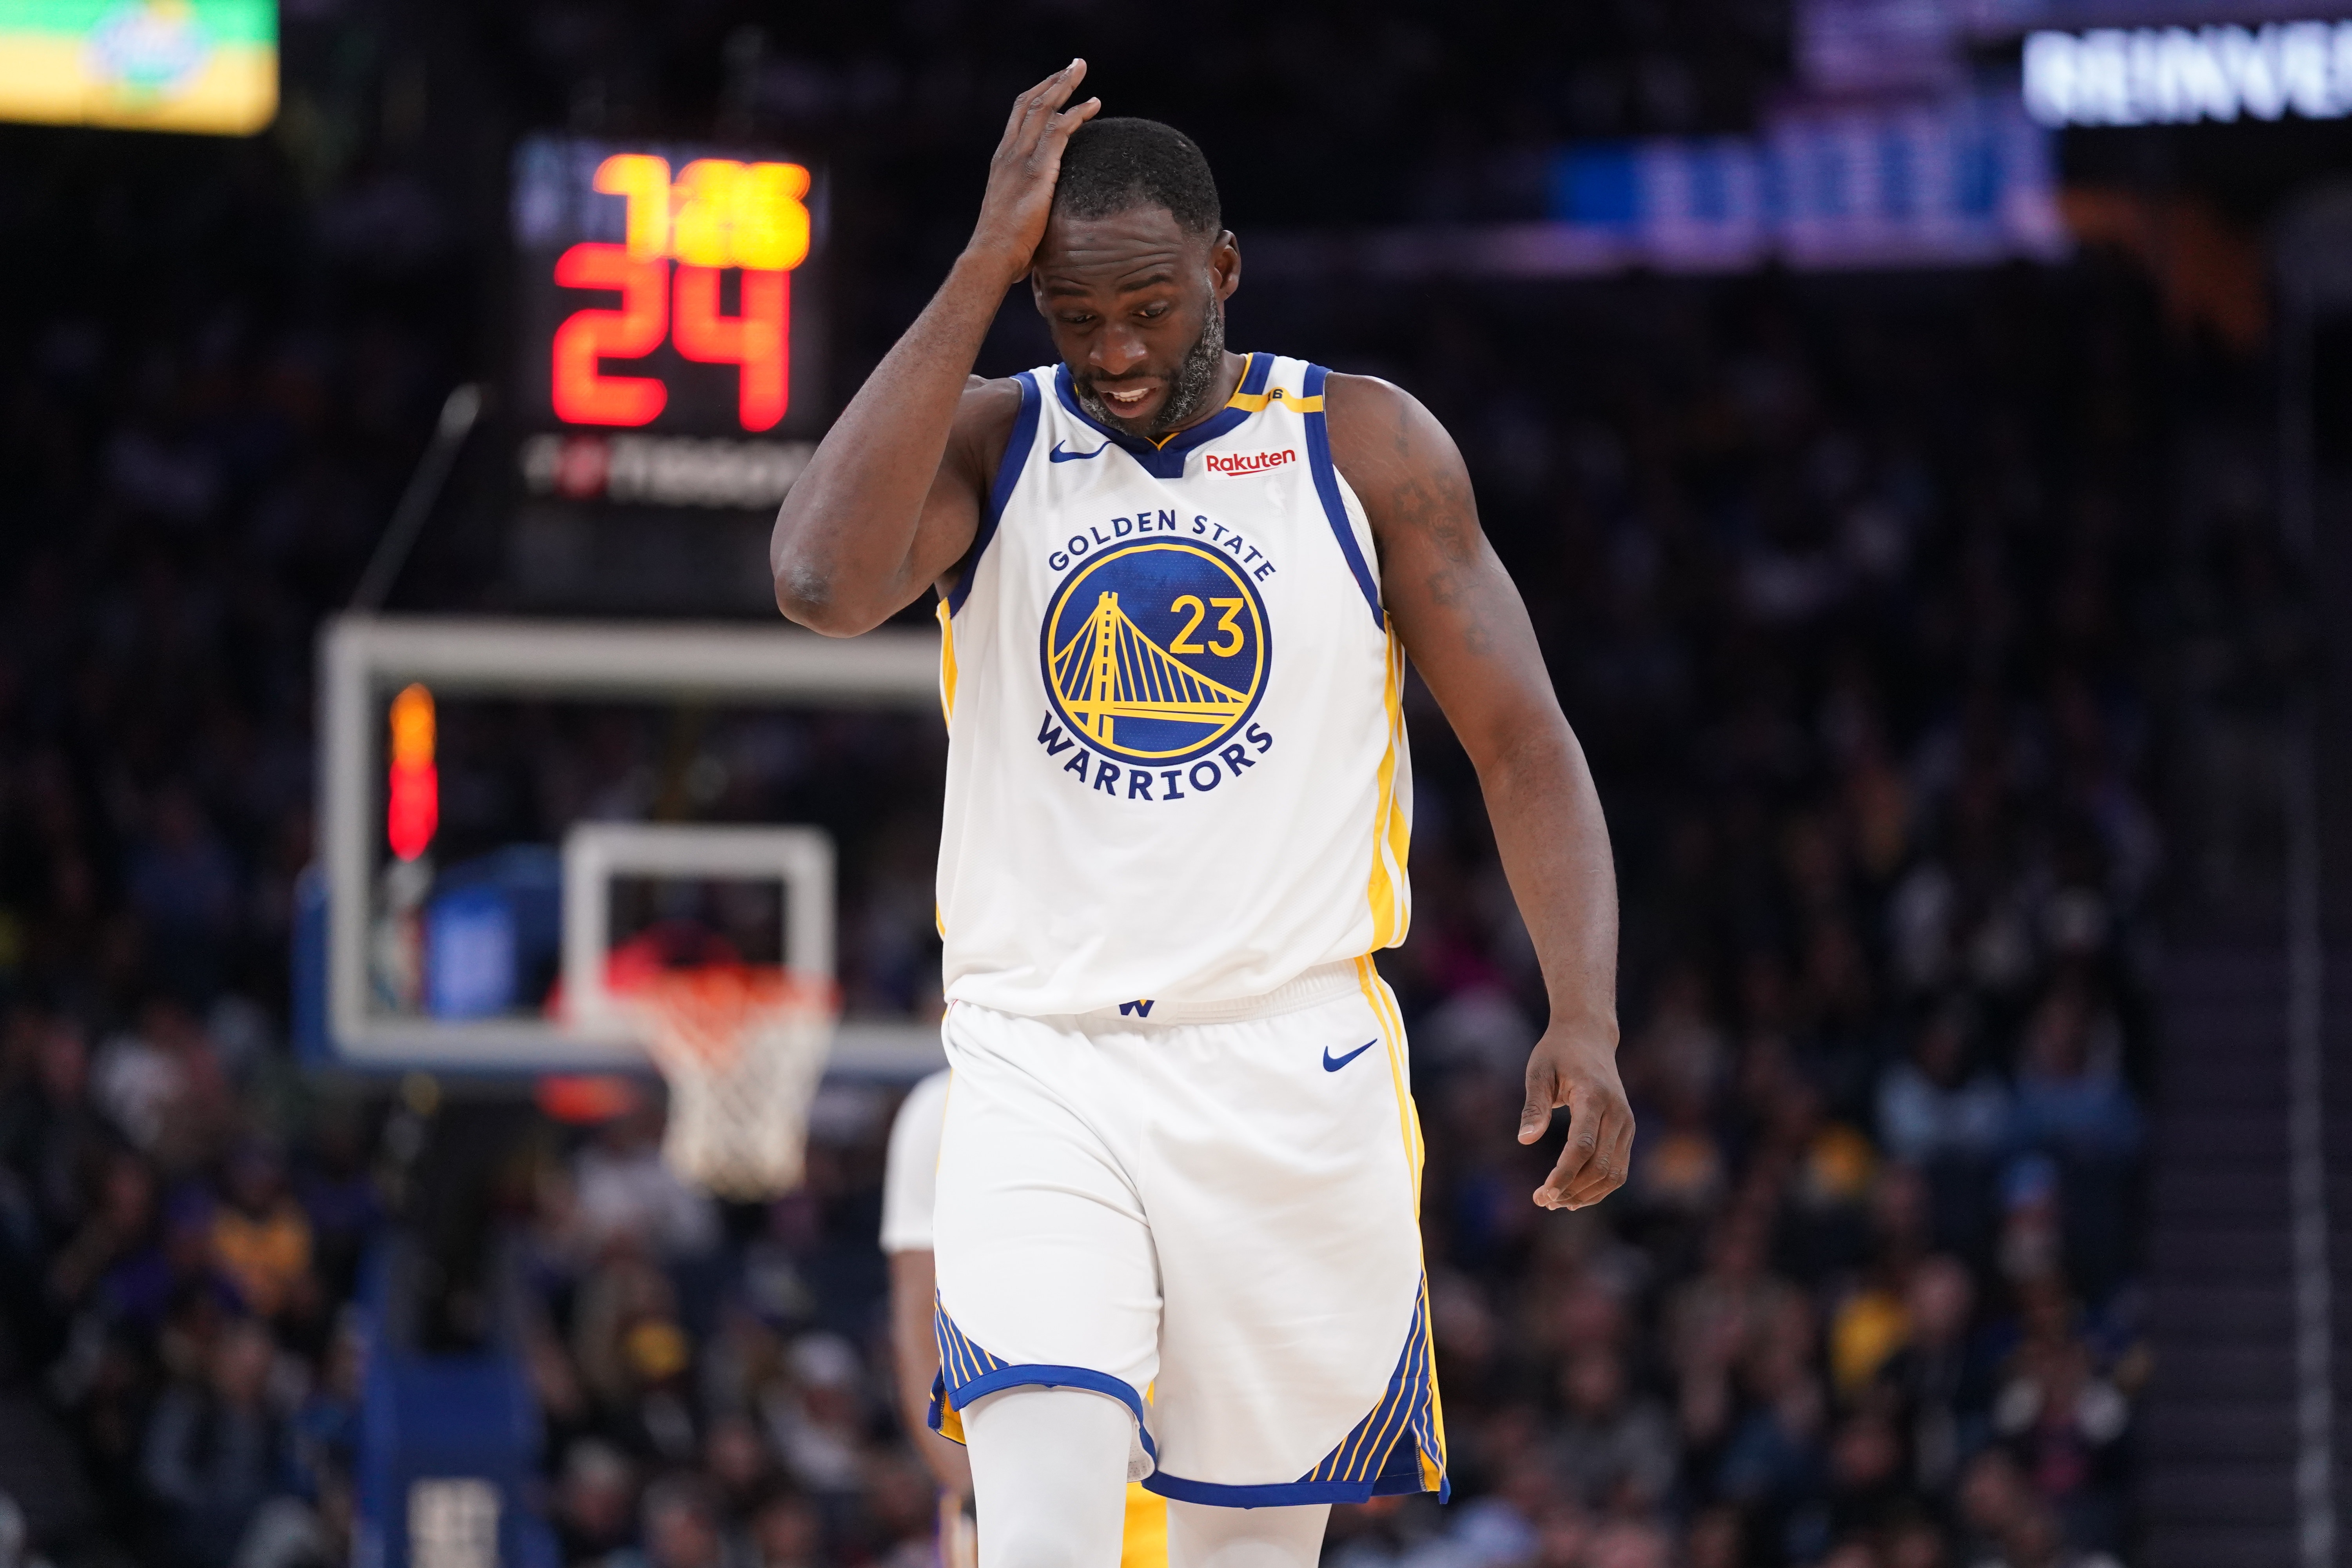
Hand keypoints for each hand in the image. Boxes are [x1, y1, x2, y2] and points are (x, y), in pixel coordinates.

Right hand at [966, 59, 1101, 283]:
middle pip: (1029, 103)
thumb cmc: (1003, 250)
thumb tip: (1041, 224)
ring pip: (1044, 109)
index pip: (1018, 117)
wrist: (991, 258)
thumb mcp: (1013, 218)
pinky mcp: (1037, 170)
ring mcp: (1021, 160)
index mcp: (1001, 162)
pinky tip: (1094, 105)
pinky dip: (1078, 114)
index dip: (1036, 96)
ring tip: (1081, 69)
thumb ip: (1026, 208)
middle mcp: (1008, 154)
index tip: (1053, 85)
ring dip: (1065, 85)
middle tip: (1073, 66)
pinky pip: (1060, 131)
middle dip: (1052, 81)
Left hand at [1517, 1023, 1632, 1209]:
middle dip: (1571, 1189)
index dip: (1564, 1174)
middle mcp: (1617, 1112)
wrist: (1589, 1036)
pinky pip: (1618, 1168)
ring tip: (1555, 1201)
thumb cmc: (1557, 1053)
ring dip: (1586, 1194)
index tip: (1544, 1193)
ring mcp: (1626, 1123)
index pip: (1583, 1145)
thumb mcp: (1538, 1071)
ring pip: (1614, 1173)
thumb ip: (1534, 1106)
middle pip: (1600, 1166)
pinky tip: (1574, 1193)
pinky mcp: (1627, 1130)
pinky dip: (1598, 1187)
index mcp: (1593, 1096)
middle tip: (1541, 1201)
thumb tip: (1525, 1141)